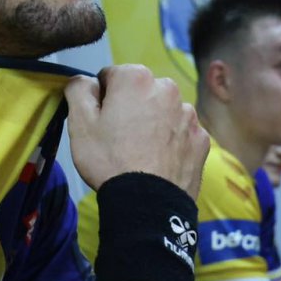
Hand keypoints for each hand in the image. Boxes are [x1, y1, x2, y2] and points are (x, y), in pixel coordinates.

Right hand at [66, 64, 208, 198]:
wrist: (148, 204)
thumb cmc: (110, 160)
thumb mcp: (79, 124)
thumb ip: (78, 90)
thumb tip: (83, 80)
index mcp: (135, 78)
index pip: (111, 76)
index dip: (101, 99)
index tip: (100, 121)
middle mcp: (167, 88)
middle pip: (141, 92)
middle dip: (130, 107)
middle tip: (119, 138)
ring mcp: (189, 114)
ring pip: (164, 111)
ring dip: (153, 123)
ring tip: (141, 152)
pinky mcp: (202, 139)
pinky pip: (181, 133)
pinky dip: (171, 142)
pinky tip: (159, 161)